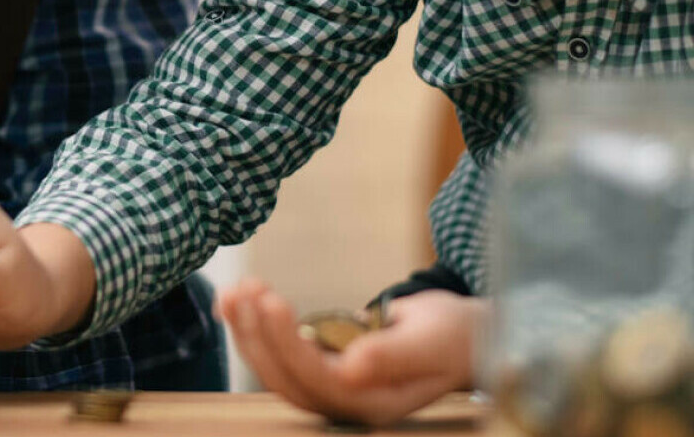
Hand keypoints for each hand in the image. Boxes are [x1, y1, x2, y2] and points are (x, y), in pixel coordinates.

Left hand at [220, 282, 479, 427]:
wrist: (460, 336)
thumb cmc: (454, 337)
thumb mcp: (433, 342)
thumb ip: (394, 356)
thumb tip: (351, 367)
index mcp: (375, 405)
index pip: (319, 382)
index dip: (289, 346)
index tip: (272, 302)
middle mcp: (347, 403)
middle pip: (288, 379)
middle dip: (259, 335)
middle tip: (247, 289)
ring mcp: (332, 388)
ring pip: (275, 369)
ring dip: (248, 331)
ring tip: (234, 290)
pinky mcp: (321, 367)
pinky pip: (278, 354)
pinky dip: (253, 327)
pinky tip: (233, 300)